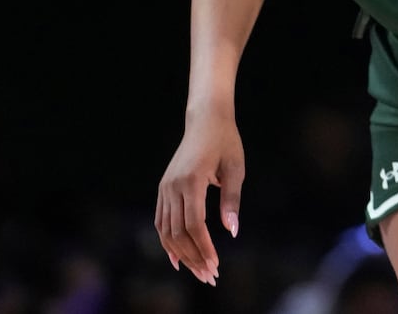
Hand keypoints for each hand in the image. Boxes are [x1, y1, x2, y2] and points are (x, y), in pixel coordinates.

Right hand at [155, 110, 244, 285]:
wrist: (206, 121)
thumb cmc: (226, 143)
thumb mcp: (236, 168)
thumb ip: (232, 200)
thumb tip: (232, 231)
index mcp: (191, 181)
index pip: (194, 224)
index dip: (204, 247)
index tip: (215, 264)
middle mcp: (173, 186)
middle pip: (178, 233)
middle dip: (193, 258)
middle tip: (210, 276)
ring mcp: (164, 188)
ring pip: (166, 231)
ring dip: (181, 254)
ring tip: (197, 272)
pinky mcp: (163, 189)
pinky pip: (161, 222)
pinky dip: (167, 242)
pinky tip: (176, 259)